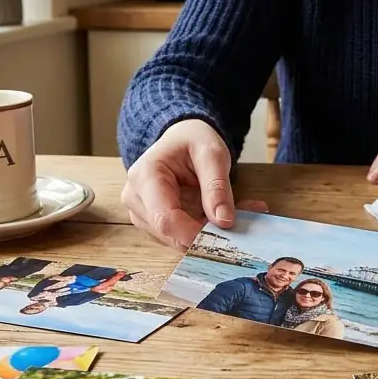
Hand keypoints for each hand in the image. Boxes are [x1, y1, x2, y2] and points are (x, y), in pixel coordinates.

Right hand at [122, 119, 266, 248]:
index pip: (165, 219)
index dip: (195, 234)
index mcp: (145, 176)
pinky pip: (180, 237)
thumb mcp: (212, 154)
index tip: (227, 233)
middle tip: (242, 219)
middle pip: (170, 234)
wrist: (181, 138)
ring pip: (176, 240)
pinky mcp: (152, 224)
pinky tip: (220, 215)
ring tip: (236, 212)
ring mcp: (141, 213)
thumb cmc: (192, 140)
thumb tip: (224, 222)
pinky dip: (203, 231)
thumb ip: (217, 187)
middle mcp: (135, 198)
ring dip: (208, 233)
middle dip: (207, 233)